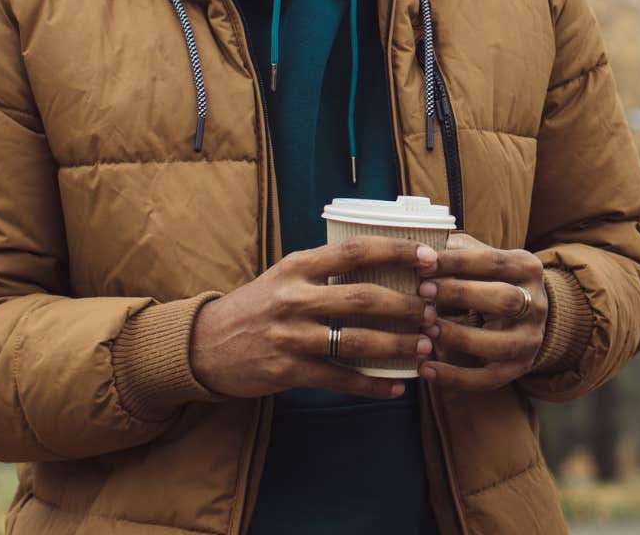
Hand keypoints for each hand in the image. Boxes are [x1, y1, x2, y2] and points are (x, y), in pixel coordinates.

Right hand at [189, 237, 436, 399]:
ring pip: (355, 342)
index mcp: (297, 267)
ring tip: (424, 346)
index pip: (354, 251)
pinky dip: (372, 385)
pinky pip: (339, 379)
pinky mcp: (286, 371)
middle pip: (361, 299)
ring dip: (396, 346)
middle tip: (433, 310)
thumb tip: (386, 262)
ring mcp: (289, 336)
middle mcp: (293, 298)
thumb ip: (326, 270)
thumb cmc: (258, 306)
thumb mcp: (286, 276)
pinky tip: (397, 386)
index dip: (395, 252)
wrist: (205, 345)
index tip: (428, 257)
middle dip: (404, 305)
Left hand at [417, 232, 548, 391]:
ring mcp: (531, 339)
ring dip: (460, 337)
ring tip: (425, 330)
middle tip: (422, 293)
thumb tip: (418, 250)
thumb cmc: (487, 280)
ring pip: (501, 344)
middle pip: (505, 300)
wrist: (523, 314)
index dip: (457, 262)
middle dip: (462, 295)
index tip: (423, 265)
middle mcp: (537, 303)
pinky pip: (489, 378)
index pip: (493, 261)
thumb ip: (455, 252)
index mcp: (527, 268)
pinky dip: (456, 378)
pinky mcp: (519, 367)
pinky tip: (426, 369)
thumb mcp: (480, 261)